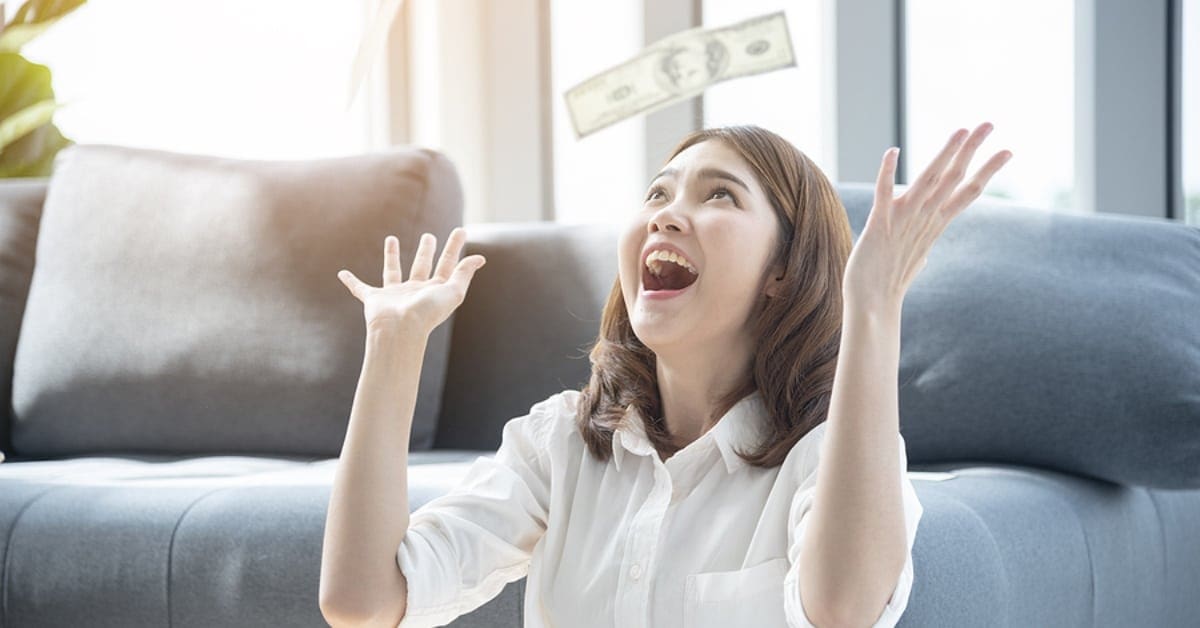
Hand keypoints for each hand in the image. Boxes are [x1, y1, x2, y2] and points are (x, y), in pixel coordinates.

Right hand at [337, 227, 486, 335]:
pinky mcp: (374, 300)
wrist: (400, 331)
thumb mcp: (452, 291)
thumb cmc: (427, 313)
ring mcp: (394, 296)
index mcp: (434, 291)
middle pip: (422, 266)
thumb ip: (464, 273)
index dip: (455, 248)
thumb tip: (480, 257)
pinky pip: (360, 289)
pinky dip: (350, 282)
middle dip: (426, 251)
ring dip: (391, 255)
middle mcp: (415, 292)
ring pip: (393, 271)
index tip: (461, 230)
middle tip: (429, 236)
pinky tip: (342, 274)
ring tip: (391, 238)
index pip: (447, 265)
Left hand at [843, 121, 1012, 311]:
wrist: (872, 305)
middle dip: (972, 150)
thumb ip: (921, 248)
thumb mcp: (913, 258)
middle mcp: (924, 219)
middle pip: (954, 178)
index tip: (1007, 150)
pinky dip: (888, 173)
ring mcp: (903, 221)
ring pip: (928, 180)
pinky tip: (892, 151)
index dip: (987, 170)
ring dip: (944, 154)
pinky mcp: (879, 226)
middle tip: (990, 124)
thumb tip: (925, 254)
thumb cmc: (889, 282)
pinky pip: (884, 194)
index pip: (968, 192)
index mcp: (934, 224)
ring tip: (961, 130)